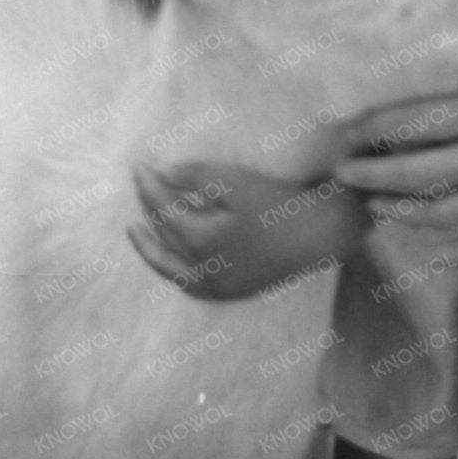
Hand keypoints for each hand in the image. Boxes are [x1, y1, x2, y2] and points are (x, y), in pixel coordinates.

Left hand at [130, 156, 365, 298]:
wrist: (319, 234)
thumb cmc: (278, 204)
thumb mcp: (236, 182)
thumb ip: (194, 176)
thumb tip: (159, 173)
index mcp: (200, 241)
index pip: (162, 209)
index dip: (148, 185)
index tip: (139, 166)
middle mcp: (203, 271)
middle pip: (163, 237)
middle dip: (147, 210)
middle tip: (140, 186)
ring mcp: (218, 286)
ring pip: (171, 269)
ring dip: (152, 249)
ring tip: (138, 230)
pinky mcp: (233, 291)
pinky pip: (192, 285)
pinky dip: (176, 272)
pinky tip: (172, 260)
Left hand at [335, 54, 457, 251]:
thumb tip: (451, 36)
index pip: (413, 119)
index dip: (370, 128)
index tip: (345, 130)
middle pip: (415, 171)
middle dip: (370, 176)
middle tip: (342, 175)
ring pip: (443, 213)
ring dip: (402, 215)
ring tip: (377, 210)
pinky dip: (457, 248)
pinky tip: (435, 244)